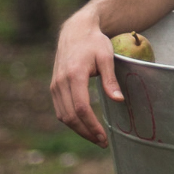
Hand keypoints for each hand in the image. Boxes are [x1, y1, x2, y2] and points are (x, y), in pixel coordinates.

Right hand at [50, 7, 121, 146]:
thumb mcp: (107, 57)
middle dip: (86, 132)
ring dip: (78, 130)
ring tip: (95, 137)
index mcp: (74, 75)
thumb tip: (118, 100)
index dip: (92, 126)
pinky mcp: (54, 87)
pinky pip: (60, 110)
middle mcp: (61, 82)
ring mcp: (55, 85)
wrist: (75, 31)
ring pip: (63, 116)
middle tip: (102, 142)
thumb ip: (110, 80)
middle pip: (71, 116)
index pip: (81, 108)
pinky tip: (84, 126)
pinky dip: (71, 121)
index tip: (104, 137)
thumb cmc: (94, 43)